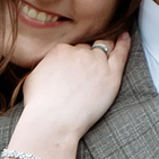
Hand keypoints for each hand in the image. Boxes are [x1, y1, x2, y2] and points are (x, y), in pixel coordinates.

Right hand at [13, 32, 130, 157]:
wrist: (53, 121)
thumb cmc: (39, 106)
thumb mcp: (33, 78)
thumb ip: (44, 66)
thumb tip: (48, 66)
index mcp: (60, 50)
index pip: (72, 49)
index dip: (73, 60)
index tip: (74, 70)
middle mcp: (79, 51)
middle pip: (87, 48)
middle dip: (87, 57)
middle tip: (87, 72)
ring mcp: (96, 62)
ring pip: (103, 49)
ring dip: (103, 54)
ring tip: (105, 61)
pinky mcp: (111, 74)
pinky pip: (120, 53)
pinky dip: (123, 43)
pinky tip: (125, 37)